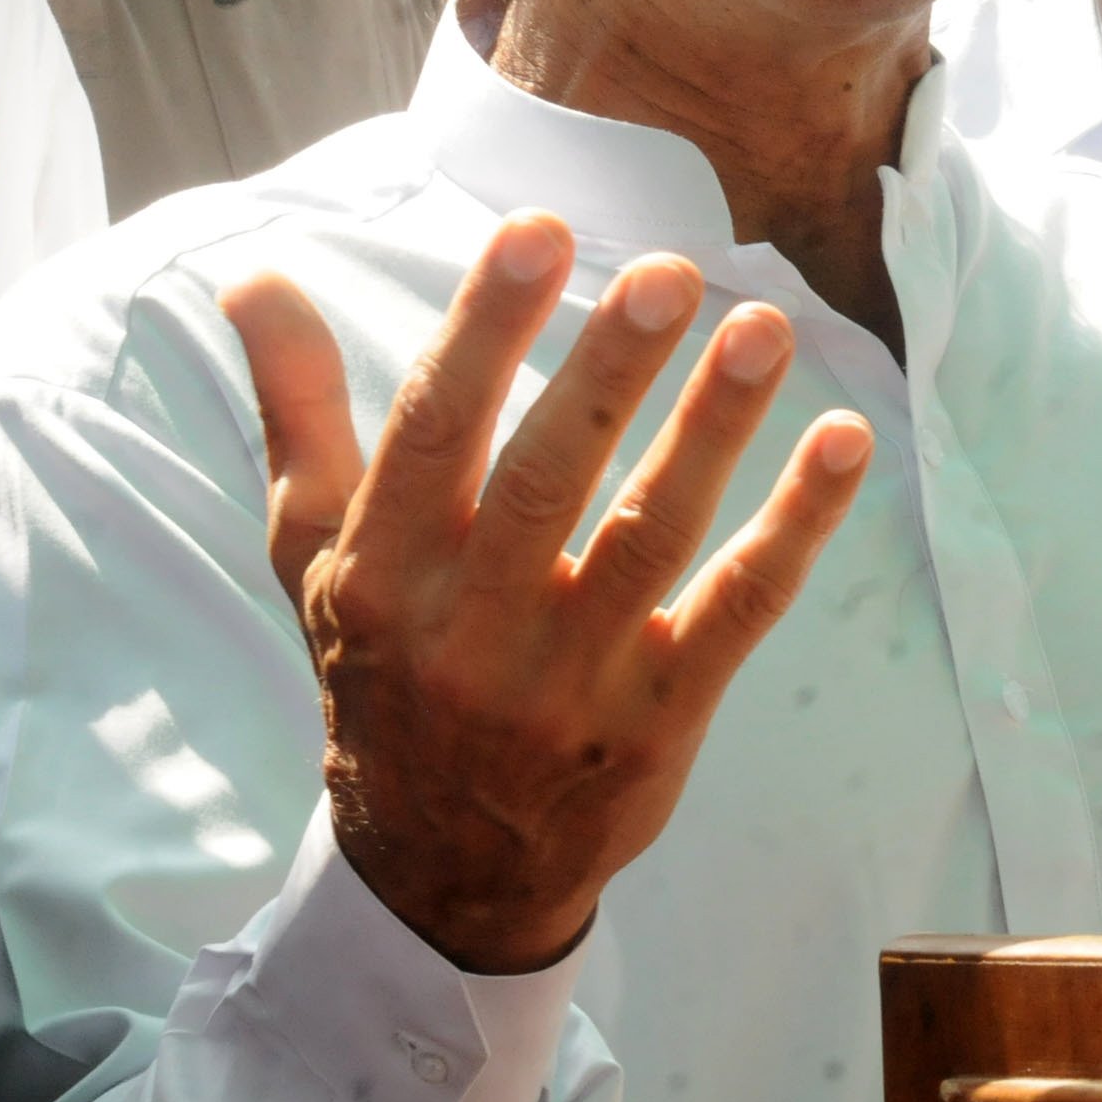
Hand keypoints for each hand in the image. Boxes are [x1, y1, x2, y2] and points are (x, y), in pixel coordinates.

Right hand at [220, 211, 872, 973]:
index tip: (540, 230)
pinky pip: (738, 609)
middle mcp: (470, 625)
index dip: (485, 330)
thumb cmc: (386, 670)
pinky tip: (845, 442)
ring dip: (712, 430)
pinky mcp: (658, 719)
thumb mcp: (319, 554)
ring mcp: (569, 678)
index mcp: (384, 569)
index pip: (434, 432)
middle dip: (607, 372)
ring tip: (764, 328)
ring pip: (650, 535)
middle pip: (546, 480)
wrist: (438, 872)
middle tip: (671, 272)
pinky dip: (797, 526)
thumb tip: (255, 274)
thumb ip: (301, 410)